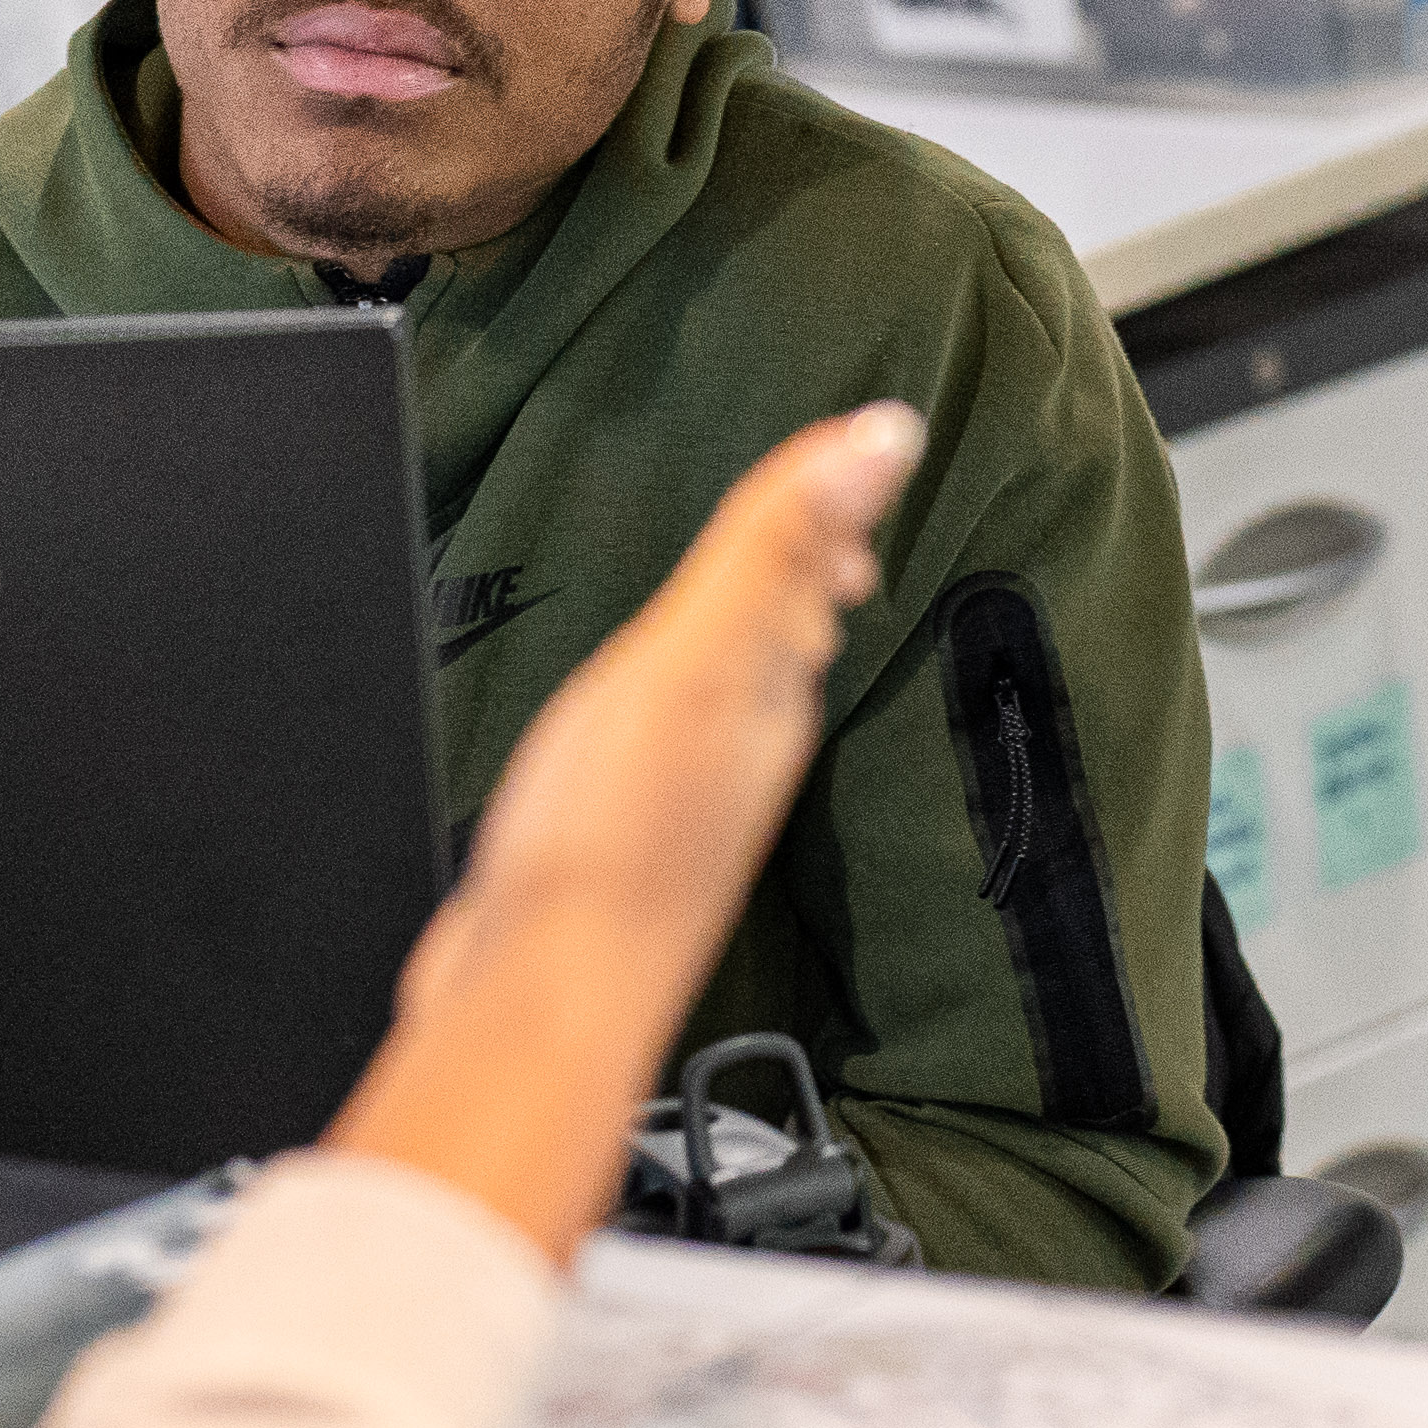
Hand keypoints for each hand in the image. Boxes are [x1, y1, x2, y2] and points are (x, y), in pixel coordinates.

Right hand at [330, 402, 925, 1258]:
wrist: (540, 990)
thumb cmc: (612, 834)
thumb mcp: (697, 659)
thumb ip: (776, 545)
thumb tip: (887, 436)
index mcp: (765, 695)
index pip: (815, 578)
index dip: (833, 511)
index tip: (856, 453)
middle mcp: (740, 747)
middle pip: (784, 639)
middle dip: (802, 571)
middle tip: (826, 522)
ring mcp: (680, 801)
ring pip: (730, 694)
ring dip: (744, 637)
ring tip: (752, 600)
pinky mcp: (614, 840)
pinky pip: (662, 744)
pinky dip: (670, 702)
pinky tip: (644, 714)